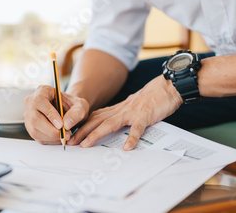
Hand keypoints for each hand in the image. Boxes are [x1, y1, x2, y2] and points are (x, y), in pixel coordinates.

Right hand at [24, 85, 89, 144]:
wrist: (69, 112)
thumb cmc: (73, 106)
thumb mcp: (81, 106)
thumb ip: (77, 112)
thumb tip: (66, 124)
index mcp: (42, 90)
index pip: (39, 101)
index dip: (49, 114)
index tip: (61, 124)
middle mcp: (32, 101)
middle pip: (35, 118)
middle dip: (51, 130)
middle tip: (66, 134)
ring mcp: (29, 115)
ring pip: (35, 129)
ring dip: (51, 137)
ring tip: (65, 136)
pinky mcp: (30, 127)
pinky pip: (37, 136)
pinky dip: (49, 140)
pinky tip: (59, 137)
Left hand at [67, 75, 182, 149]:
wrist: (166, 87)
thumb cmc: (149, 100)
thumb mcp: (129, 107)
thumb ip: (118, 116)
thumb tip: (105, 126)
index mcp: (116, 109)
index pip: (93, 118)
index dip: (80, 126)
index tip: (69, 134)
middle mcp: (120, 110)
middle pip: (96, 121)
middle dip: (81, 132)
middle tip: (69, 142)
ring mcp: (131, 113)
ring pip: (110, 124)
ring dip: (96, 134)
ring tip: (86, 144)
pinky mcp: (144, 116)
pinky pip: (137, 128)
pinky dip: (132, 138)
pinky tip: (127, 147)